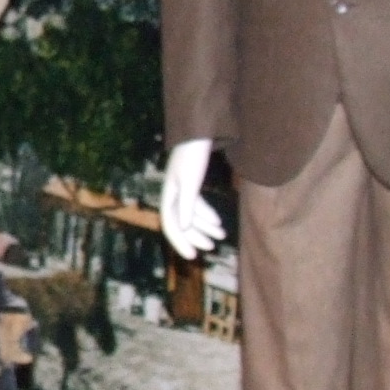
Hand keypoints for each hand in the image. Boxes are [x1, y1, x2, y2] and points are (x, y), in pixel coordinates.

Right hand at [160, 138, 224, 258]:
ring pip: (192, 216)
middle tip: (210, 249)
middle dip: (196, 237)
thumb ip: (187, 205)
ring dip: (205, 228)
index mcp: (169, 196)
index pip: (172, 225)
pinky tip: (218, 223)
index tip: (191, 255)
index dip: (180, 242)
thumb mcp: (190, 182)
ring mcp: (182, 190)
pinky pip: (198, 207)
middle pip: (182, 223)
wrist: (197, 133)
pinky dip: (208, 216)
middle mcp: (173, 195)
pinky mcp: (191, 185)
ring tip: (220, 237)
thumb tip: (184, 228)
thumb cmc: (192, 156)